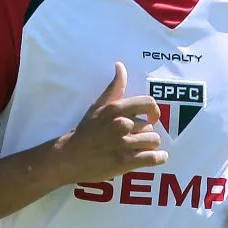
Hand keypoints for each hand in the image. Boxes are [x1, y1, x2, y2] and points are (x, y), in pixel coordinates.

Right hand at [58, 62, 166, 182]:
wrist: (69, 157)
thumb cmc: (86, 130)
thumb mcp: (98, 106)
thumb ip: (114, 87)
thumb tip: (120, 65)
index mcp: (116, 109)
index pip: (148, 103)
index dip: (155, 111)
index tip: (152, 118)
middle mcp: (120, 124)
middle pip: (151, 126)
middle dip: (146, 134)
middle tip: (135, 139)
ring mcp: (123, 144)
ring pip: (153, 141)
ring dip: (150, 147)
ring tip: (142, 149)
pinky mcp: (124, 162)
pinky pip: (152, 158)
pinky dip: (158, 158)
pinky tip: (157, 157)